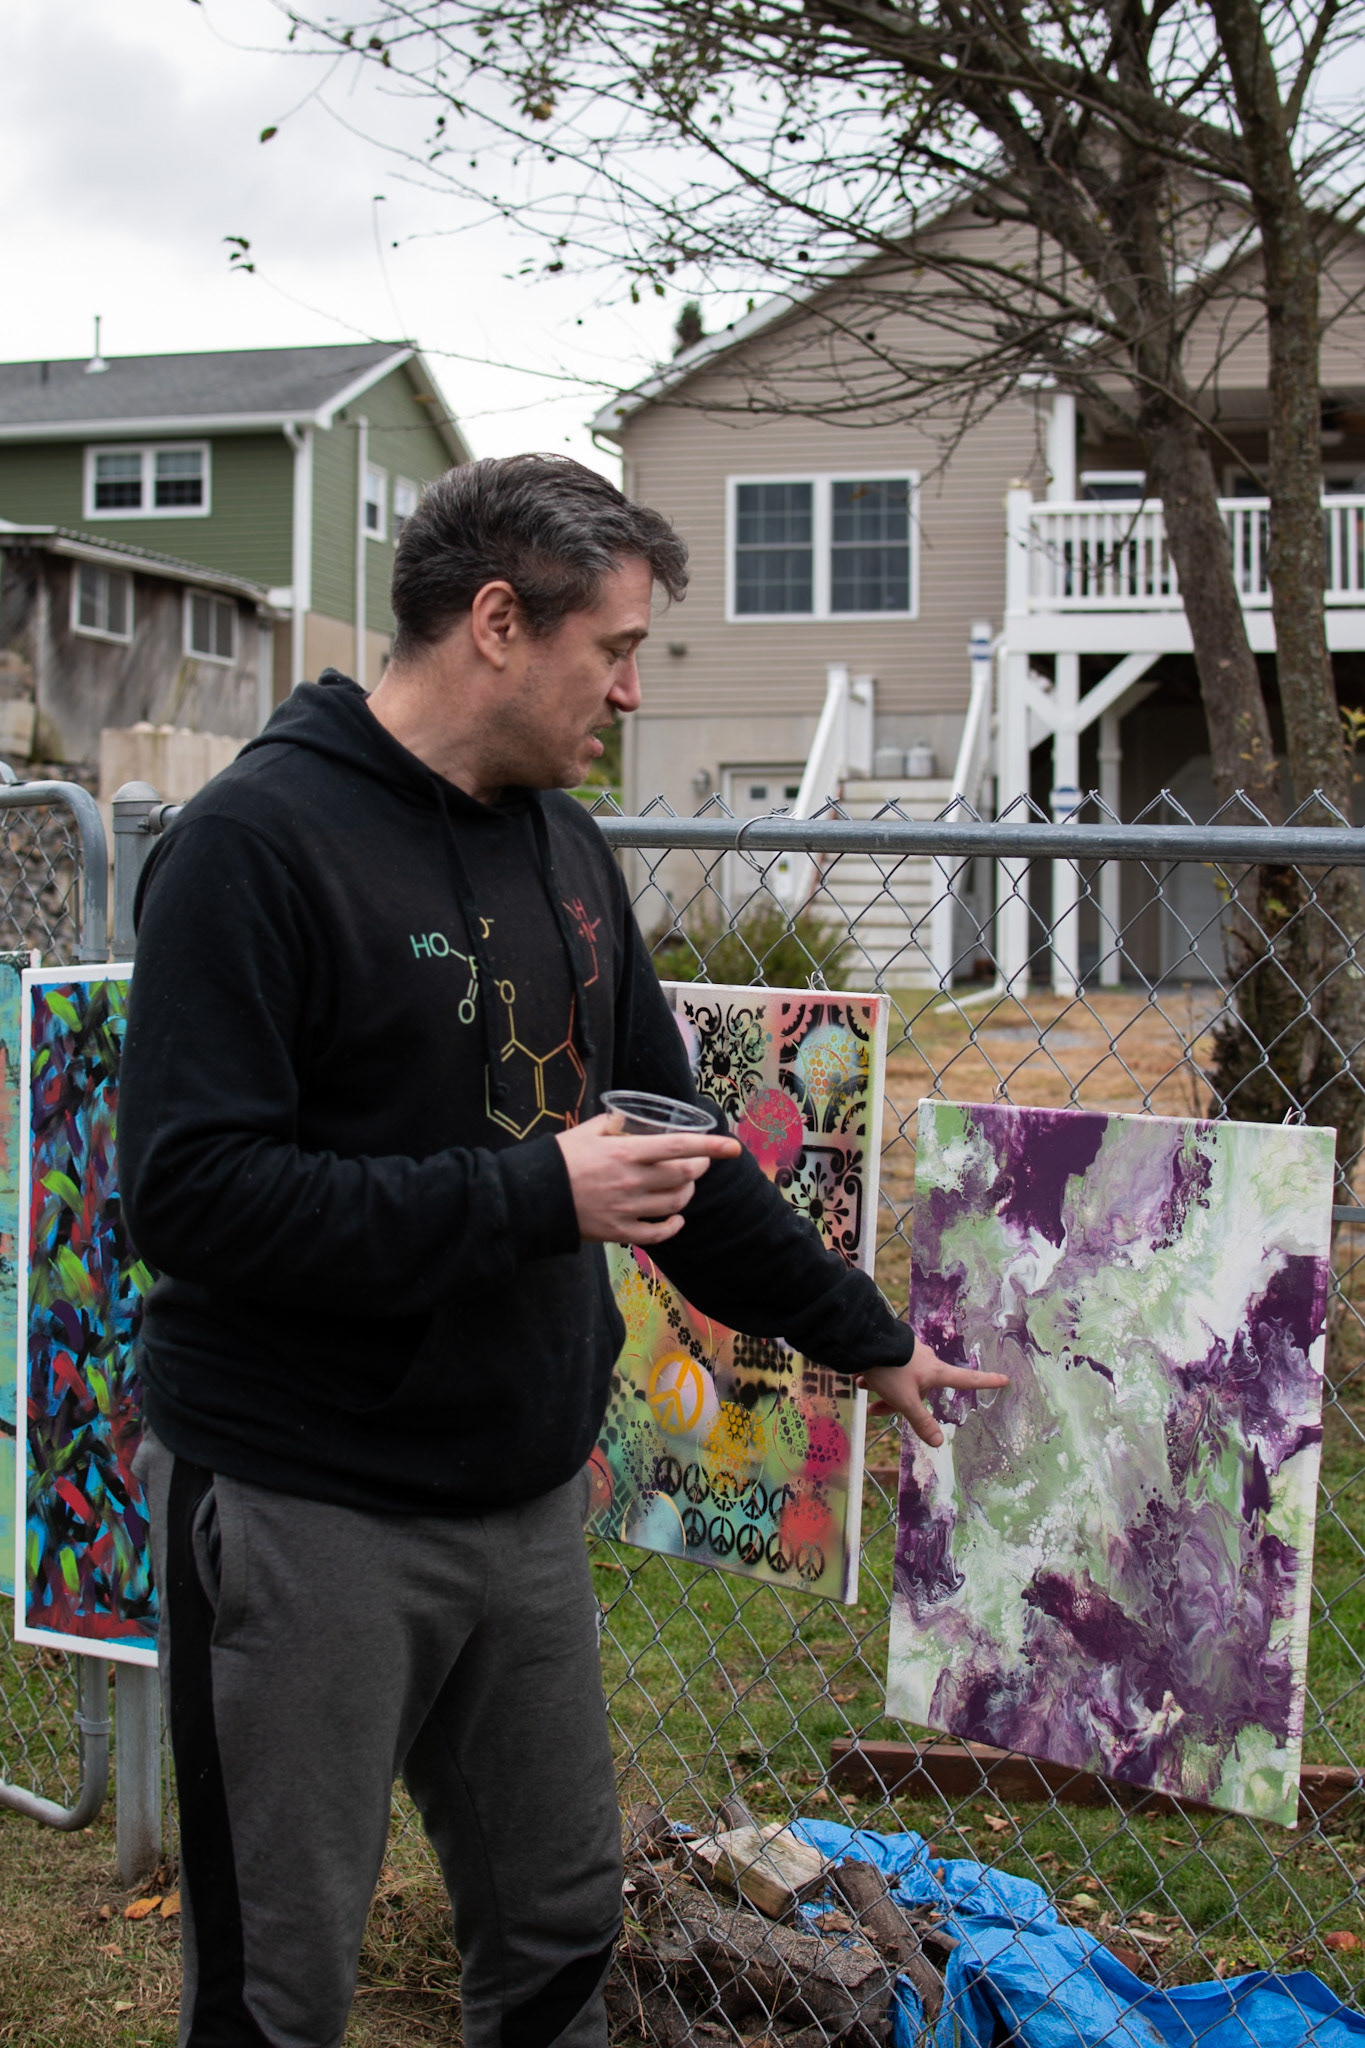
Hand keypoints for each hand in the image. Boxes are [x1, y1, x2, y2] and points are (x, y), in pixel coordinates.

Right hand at [556, 1111, 741, 1245]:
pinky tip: (675, 1219)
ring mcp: (627, 1209)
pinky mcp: (619, 1231)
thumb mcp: (586, 1131)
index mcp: (625, 1152)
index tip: (733, 1146)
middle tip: (700, 1162)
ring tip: (684, 1184)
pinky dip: (674, 1226)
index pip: (680, 1146)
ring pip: (676, 1204)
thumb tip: (632, 1120)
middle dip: (701, 1167)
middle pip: (685, 1176)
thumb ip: (614, 1124)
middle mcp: (632, 1181)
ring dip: (687, 1192)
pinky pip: (659, 1234)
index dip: (711, 1146)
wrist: (532, 1197)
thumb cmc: (559, 1159)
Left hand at [860, 1340, 1009, 1448]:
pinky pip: (891, 1370)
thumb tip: (940, 1443)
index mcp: (936, 1372)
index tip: (1006, 1379)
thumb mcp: (906, 1400)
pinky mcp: (897, 1349)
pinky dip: (877, 1378)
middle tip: (876, 1407)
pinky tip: (861, 1379)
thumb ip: (922, 1422)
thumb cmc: (891, 1370)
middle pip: (920, 1390)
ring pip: (902, 1380)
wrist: (865, 1340)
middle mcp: (928, 1361)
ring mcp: (912, 1353)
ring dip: (883, 1390)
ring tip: (864, 1387)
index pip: (968, 1380)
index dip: (987, 1381)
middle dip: (899, 1401)